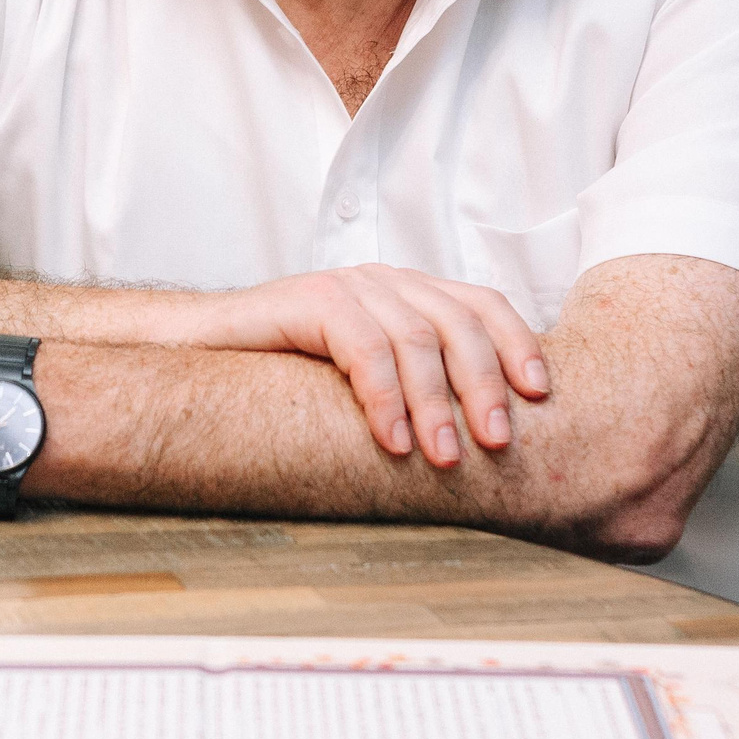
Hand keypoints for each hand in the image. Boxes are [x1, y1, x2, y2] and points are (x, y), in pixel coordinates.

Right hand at [177, 267, 549, 466]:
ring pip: (416, 337)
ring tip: (446, 457)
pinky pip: (362, 346)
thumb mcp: (367, 380)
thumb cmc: (288, 376)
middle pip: (458, 321)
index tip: (539, 396)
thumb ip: (417, 386)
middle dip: (484, 384)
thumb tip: (485, 439)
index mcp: (410, 292)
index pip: (482, 304)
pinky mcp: (310, 299)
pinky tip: (391, 441)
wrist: (199, 349)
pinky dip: (383, 397)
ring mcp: (349, 286)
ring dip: (436, 402)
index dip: (517, 345)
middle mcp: (386, 281)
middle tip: (496, 442)